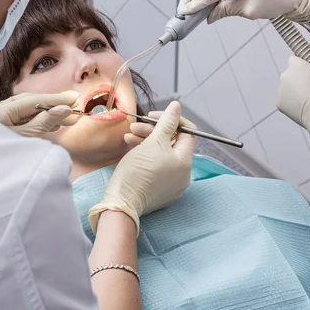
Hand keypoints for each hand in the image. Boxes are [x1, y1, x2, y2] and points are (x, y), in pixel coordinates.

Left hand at [0, 91, 78, 137]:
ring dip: (47, 113)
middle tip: (74, 104)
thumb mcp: (26, 140)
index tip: (74, 98)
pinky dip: (37, 121)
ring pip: (25, 112)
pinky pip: (21, 121)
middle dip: (52, 104)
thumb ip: (44, 123)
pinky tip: (52, 125)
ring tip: (67, 117)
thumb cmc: (2, 161)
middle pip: (28, 103)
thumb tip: (64, 109)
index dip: (54, 99)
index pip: (31, 101)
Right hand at [88, 101, 195, 234]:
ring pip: (163, 154)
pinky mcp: (161, 190)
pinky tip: (131, 148)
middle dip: (154, 131)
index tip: (154, 116)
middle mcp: (183, 174)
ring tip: (129, 136)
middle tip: (136, 125)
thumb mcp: (153, 142)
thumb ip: (167, 123)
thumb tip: (177, 106)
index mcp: (185, 161)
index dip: (172, 120)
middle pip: (173, 143)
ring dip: (147, 141)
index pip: (187, 133)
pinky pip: (158, 167)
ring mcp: (173, 184)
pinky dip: (147, 155)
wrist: (122, 202)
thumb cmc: (138, 171)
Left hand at [277, 46, 309, 159]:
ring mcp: (280, 91)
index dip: (304, 65)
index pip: (294, 59)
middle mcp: (284, 76)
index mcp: (294, 65)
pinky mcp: (280, 104)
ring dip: (296, 90)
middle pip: (291, 75)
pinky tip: (305, 106)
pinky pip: (286, 101)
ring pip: (288, 88)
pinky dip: (293, 103)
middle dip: (299, 79)